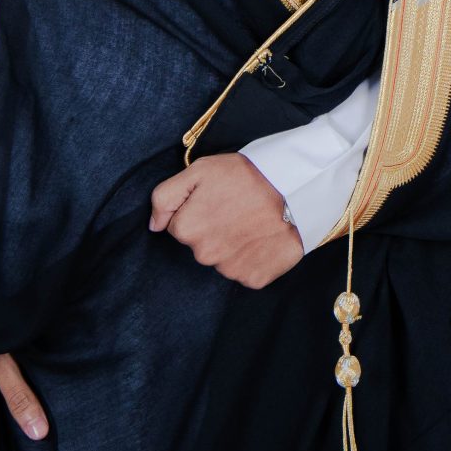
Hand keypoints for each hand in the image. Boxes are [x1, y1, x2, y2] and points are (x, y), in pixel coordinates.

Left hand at [150, 154, 303, 286]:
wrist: (296, 190)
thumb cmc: (248, 176)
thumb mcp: (199, 171)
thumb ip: (165, 197)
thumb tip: (154, 226)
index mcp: (188, 229)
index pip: (179, 227)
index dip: (197, 210)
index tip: (217, 200)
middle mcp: (205, 255)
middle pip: (200, 245)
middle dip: (213, 229)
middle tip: (236, 209)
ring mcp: (230, 270)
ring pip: (222, 259)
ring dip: (233, 244)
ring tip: (252, 221)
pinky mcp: (254, 279)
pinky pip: (244, 270)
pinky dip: (252, 258)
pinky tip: (262, 238)